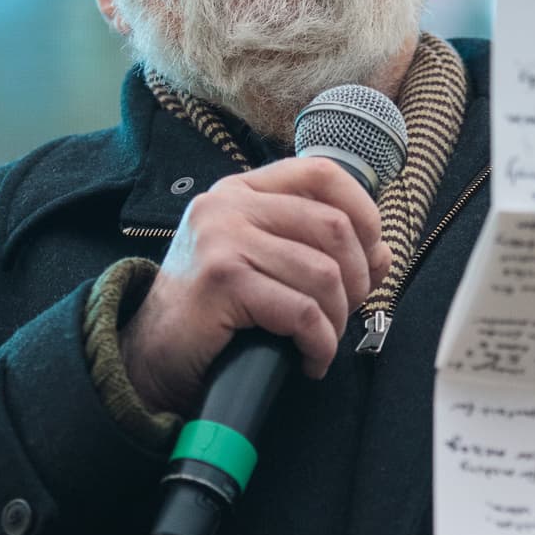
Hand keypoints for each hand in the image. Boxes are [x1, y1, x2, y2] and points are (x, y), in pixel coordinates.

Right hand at [119, 157, 391, 415]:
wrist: (150, 356)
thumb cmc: (211, 315)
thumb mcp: (266, 267)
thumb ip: (319, 251)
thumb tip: (384, 253)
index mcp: (242, 191)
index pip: (322, 174)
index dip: (363, 212)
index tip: (370, 256)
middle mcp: (229, 205)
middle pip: (333, 226)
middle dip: (356, 280)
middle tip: (344, 314)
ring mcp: (223, 238)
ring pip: (322, 274)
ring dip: (336, 320)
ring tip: (320, 342)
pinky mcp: (222, 280)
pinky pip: (302, 311)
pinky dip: (319, 344)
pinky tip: (309, 360)